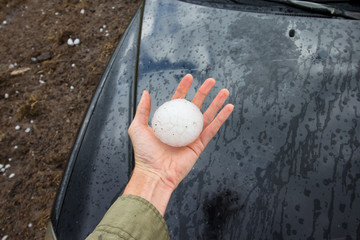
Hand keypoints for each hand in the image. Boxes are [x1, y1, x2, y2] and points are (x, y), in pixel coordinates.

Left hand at [123, 74, 233, 214]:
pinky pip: (212, 129)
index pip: (178, 101)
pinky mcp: (200, 145)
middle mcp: (181, 127)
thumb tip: (146, 92)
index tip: (189, 77)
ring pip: (207, 116)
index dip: (184, 88)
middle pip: (195, 106)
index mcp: (168, 122)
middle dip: (204, 92)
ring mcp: (191, 136)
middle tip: (211, 80)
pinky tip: (228, 107)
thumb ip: (142, 110)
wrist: (154, 173)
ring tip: (225, 91)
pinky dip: (221, 118)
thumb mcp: (138, 127)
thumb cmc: (144, 153)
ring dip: (217, 103)